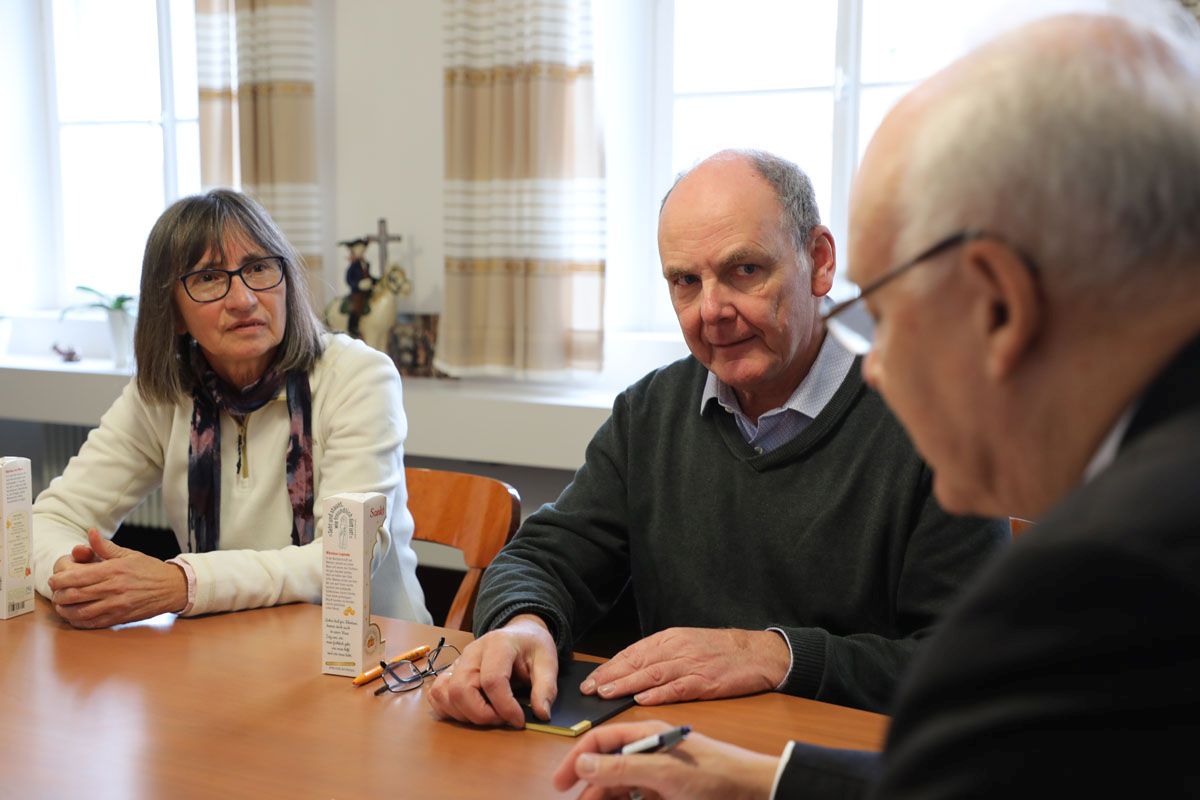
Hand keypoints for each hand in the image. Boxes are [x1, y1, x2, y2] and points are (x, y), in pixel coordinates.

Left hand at [48, 528, 187, 628]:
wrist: (172, 587)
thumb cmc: (150, 570)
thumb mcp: (129, 554)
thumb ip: (105, 546)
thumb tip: (91, 532)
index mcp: (114, 570)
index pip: (77, 576)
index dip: (60, 580)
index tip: (54, 580)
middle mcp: (113, 588)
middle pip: (74, 595)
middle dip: (58, 595)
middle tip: (55, 593)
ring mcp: (116, 605)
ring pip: (80, 611)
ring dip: (65, 610)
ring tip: (61, 605)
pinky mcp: (120, 617)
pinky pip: (92, 623)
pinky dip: (78, 621)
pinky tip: (74, 616)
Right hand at [425, 614, 557, 727]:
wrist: (519, 633)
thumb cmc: (531, 647)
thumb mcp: (548, 661)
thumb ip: (546, 687)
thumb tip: (542, 714)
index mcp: (498, 644)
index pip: (492, 680)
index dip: (505, 707)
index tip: (519, 721)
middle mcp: (472, 652)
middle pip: (461, 689)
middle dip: (481, 715)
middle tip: (502, 720)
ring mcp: (458, 662)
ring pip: (445, 694)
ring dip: (464, 714)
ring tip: (488, 716)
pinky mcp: (450, 672)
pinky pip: (437, 693)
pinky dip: (448, 709)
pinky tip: (470, 712)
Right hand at [552, 720, 778, 799]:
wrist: (754, 791)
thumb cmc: (716, 775)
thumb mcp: (665, 773)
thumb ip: (623, 767)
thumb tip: (585, 764)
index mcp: (647, 735)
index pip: (601, 741)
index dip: (577, 759)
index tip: (561, 782)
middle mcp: (649, 751)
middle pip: (606, 767)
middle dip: (588, 786)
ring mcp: (658, 775)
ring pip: (619, 787)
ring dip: (604, 798)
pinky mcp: (667, 794)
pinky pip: (635, 799)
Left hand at [580, 628, 789, 705]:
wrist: (759, 652)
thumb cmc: (722, 651)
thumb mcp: (688, 644)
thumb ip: (662, 656)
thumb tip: (632, 670)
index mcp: (671, 639)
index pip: (633, 652)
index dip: (610, 666)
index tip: (591, 679)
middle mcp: (677, 649)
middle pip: (638, 662)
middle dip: (610, 676)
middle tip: (589, 689)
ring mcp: (691, 665)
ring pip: (652, 674)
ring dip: (626, 684)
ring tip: (606, 693)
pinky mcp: (706, 681)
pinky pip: (678, 688)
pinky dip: (658, 694)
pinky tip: (642, 699)